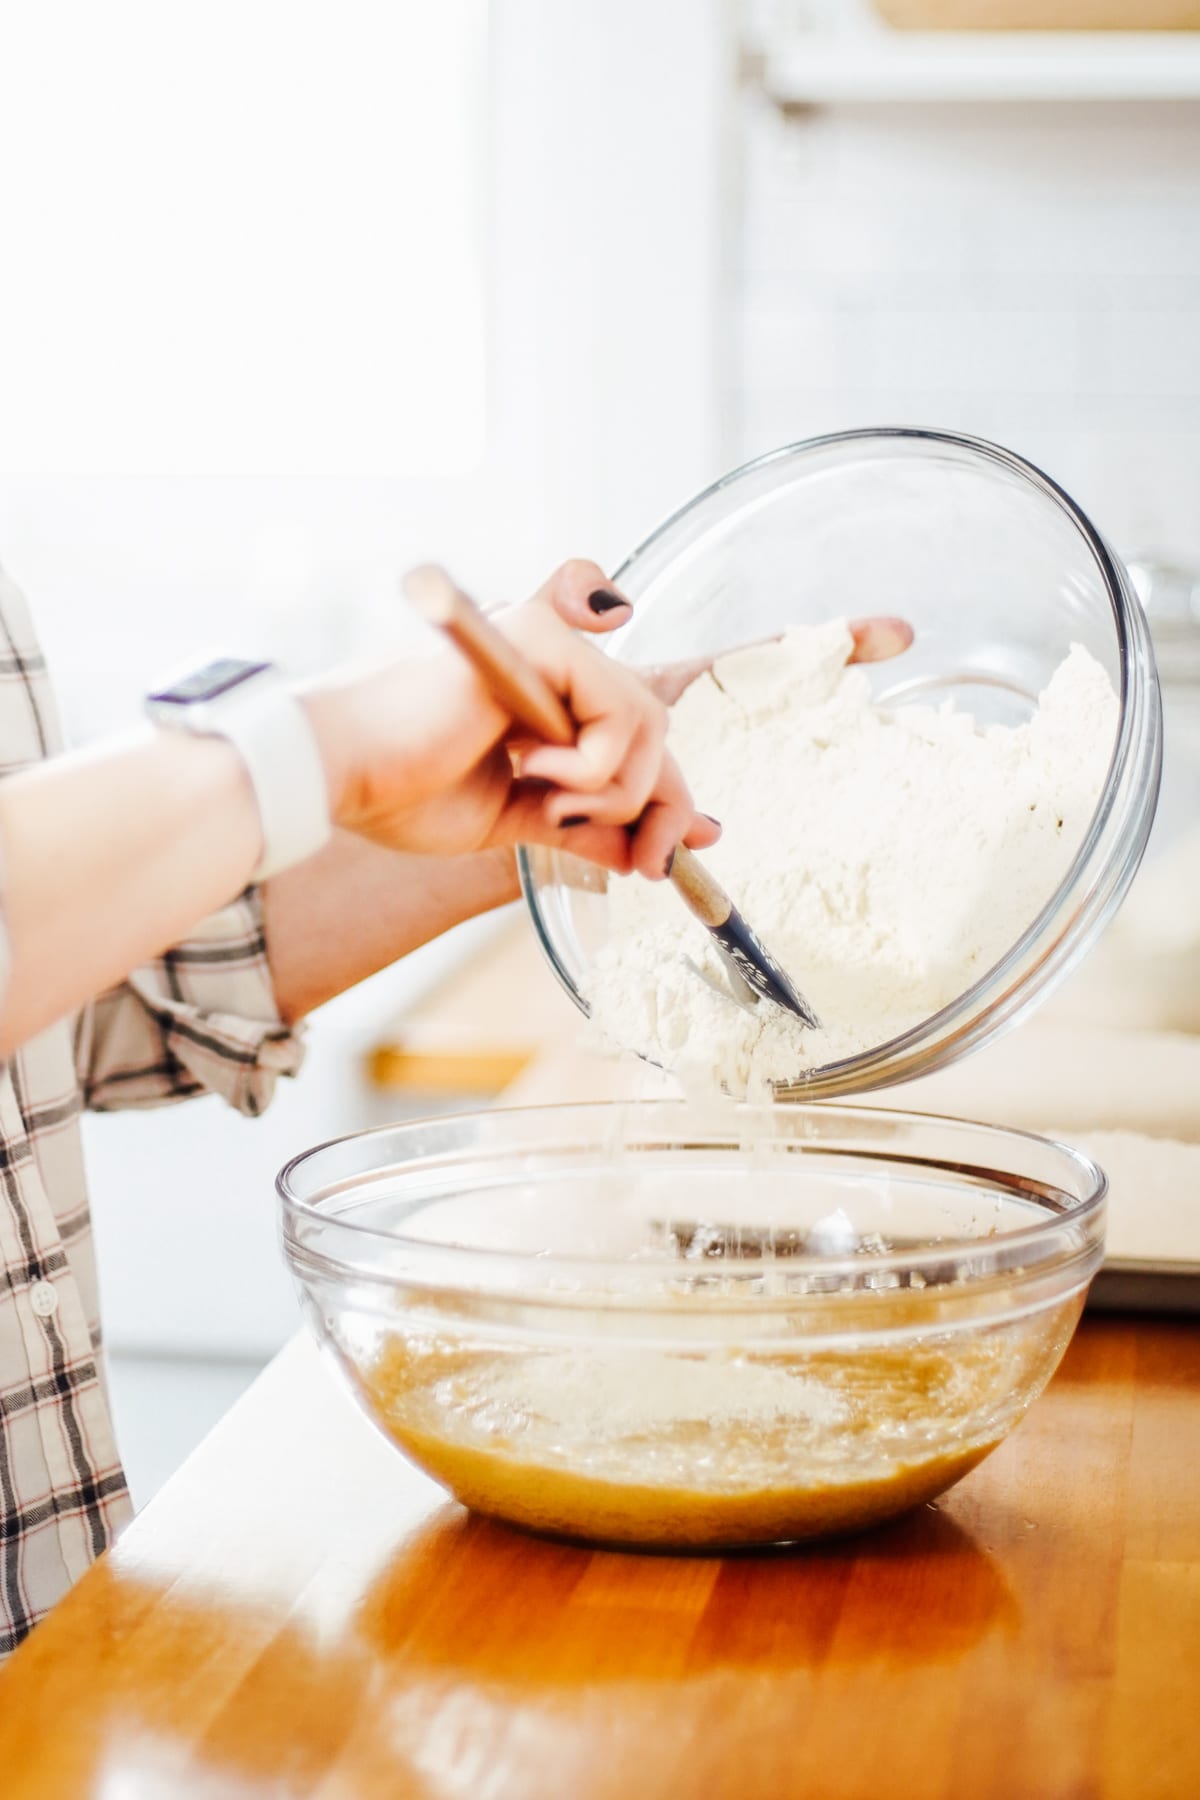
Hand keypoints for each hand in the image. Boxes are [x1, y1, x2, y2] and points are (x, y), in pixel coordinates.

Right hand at [303, 561, 720, 880]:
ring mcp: (544, 640)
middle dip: (663, 804)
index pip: (630, 731)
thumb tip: (648, 852)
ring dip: (617, 789)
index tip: (694, 840)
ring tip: (552, 804)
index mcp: (535, 692)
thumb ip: (582, 825)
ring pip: (647, 720)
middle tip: (644, 862)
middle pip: (653, 726)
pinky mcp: (539, 638)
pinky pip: (620, 713)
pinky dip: (594, 766)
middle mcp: (546, 656)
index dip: (669, 784)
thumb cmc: (398, 791)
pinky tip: (533, 770)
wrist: (338, 774)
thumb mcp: (512, 819)